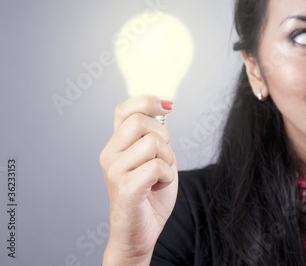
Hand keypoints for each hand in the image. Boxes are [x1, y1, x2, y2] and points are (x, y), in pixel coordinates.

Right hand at [100, 95, 177, 264]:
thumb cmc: (149, 194)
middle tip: (163, 157)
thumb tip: (163, 107)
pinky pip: (157, 167)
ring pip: (153, 143)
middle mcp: (110, 154)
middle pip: (140, 122)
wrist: (140, 232)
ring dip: (168, 159)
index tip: (168, 106)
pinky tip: (158, 186)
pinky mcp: (125, 189)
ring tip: (160, 175)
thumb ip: (154, 134)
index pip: (124, 109)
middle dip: (164, 136)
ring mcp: (114, 171)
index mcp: (116, 144)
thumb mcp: (155, 157)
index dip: (147, 101)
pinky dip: (167, 177)